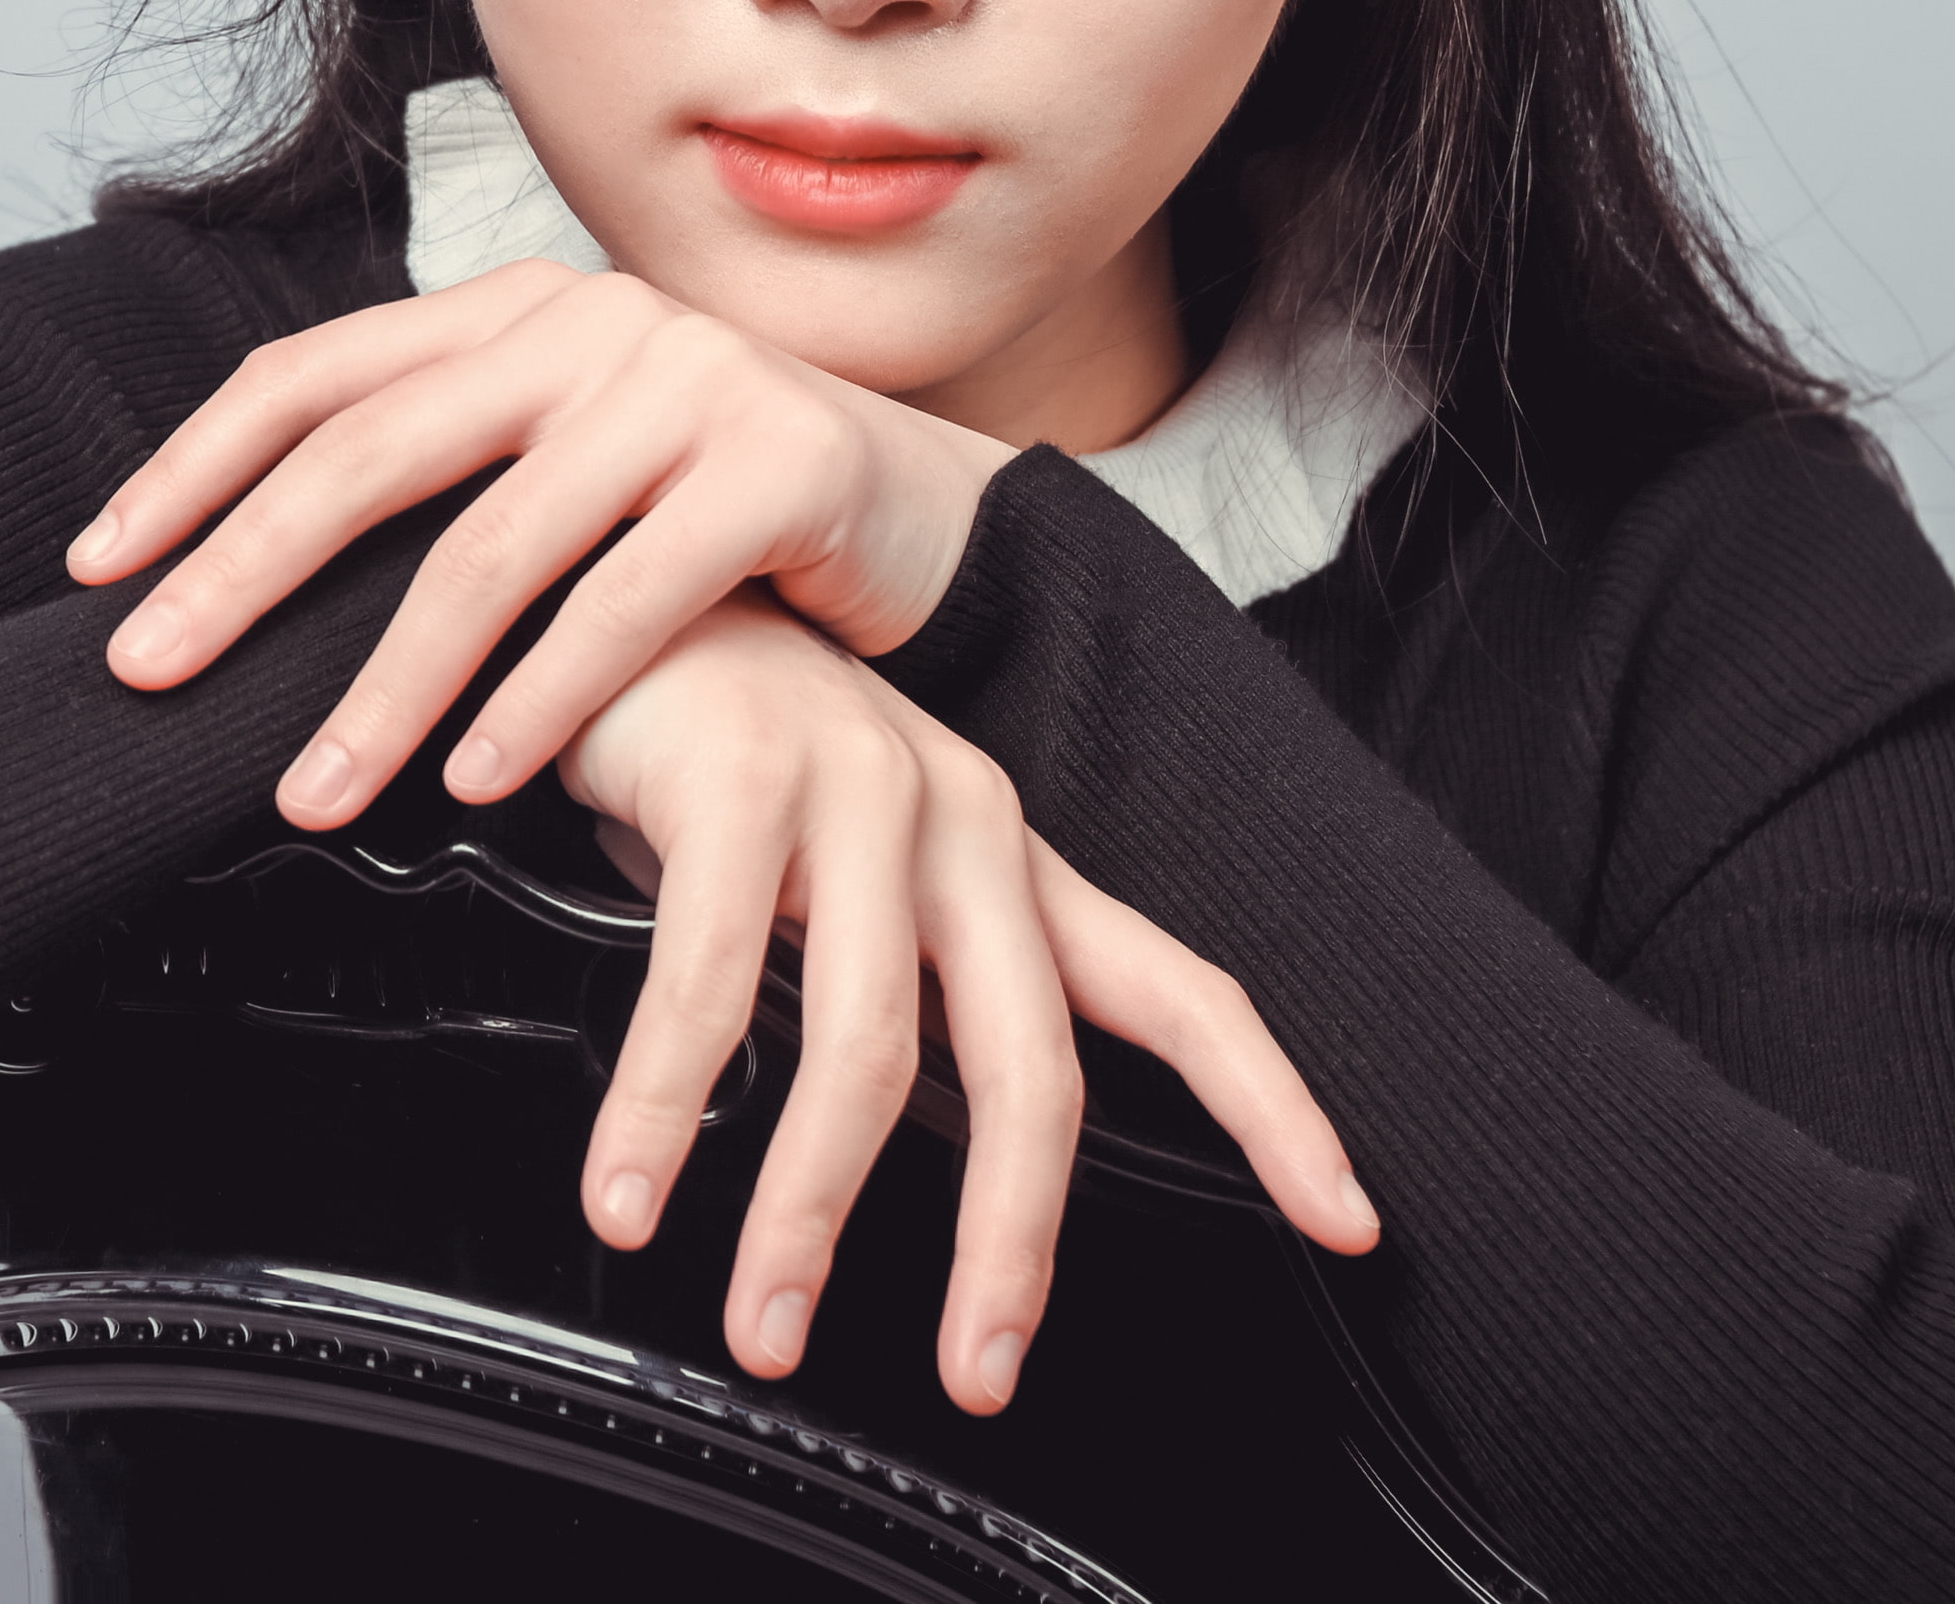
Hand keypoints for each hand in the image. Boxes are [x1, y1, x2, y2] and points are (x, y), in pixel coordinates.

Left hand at [73, 260, 1018, 828]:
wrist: (932, 513)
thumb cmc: (719, 509)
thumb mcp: (571, 457)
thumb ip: (447, 473)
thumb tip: (249, 557)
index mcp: (514, 309)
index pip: (314, 373)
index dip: (190, 467)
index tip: (97, 568)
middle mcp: (589, 322)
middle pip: (371, 453)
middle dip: (241, 573)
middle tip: (149, 674)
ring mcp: (688, 383)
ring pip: (491, 547)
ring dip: (386, 685)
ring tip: (315, 790)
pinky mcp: (779, 463)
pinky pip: (630, 598)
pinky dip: (542, 699)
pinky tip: (481, 780)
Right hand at [556, 598, 1378, 1413]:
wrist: (606, 584)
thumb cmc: (717, 748)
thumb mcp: (830, 882)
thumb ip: (874, 1003)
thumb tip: (871, 1176)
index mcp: (1005, 859)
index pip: (1182, 992)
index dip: (1274, 1107)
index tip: (1348, 1220)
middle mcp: (958, 821)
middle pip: (1032, 1065)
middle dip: (1012, 1240)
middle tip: (981, 1369)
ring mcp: (856, 787)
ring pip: (869, 1049)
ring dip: (806, 1212)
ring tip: (766, 1322)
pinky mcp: (739, 773)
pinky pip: (707, 985)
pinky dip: (663, 1110)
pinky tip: (631, 1192)